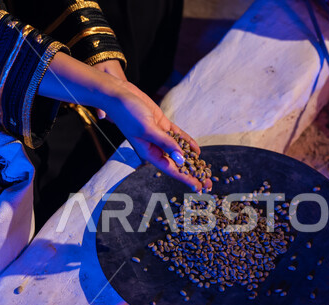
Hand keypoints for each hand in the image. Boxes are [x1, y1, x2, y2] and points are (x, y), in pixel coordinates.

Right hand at [40, 52, 211, 191]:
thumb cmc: (128, 113)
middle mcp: (155, 146)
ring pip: (179, 150)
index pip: (170, 168)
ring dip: (192, 159)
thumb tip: (181, 158)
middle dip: (192, 173)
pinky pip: (178, 136)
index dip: (185, 178)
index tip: (197, 187)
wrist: (120, 95)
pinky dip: (187, 142)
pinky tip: (197, 150)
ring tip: (205, 170)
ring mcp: (159, 135)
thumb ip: (165, 143)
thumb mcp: (148, 129)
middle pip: (177, 163)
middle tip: (208, 182)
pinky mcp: (162, 124)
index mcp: (149, 152)